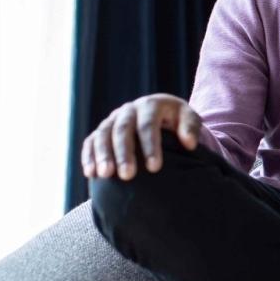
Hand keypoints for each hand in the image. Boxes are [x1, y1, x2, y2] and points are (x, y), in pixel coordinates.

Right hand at [81, 93, 201, 180]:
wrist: (162, 115)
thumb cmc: (178, 120)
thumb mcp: (189, 118)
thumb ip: (191, 127)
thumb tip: (189, 143)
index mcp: (150, 105)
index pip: (148, 125)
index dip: (150, 146)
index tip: (155, 168)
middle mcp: (129, 110)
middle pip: (122, 130)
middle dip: (123, 153)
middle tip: (127, 175)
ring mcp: (113, 119)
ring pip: (103, 135)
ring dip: (102, 155)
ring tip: (105, 175)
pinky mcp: (103, 130)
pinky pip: (91, 141)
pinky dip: (89, 156)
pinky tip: (91, 173)